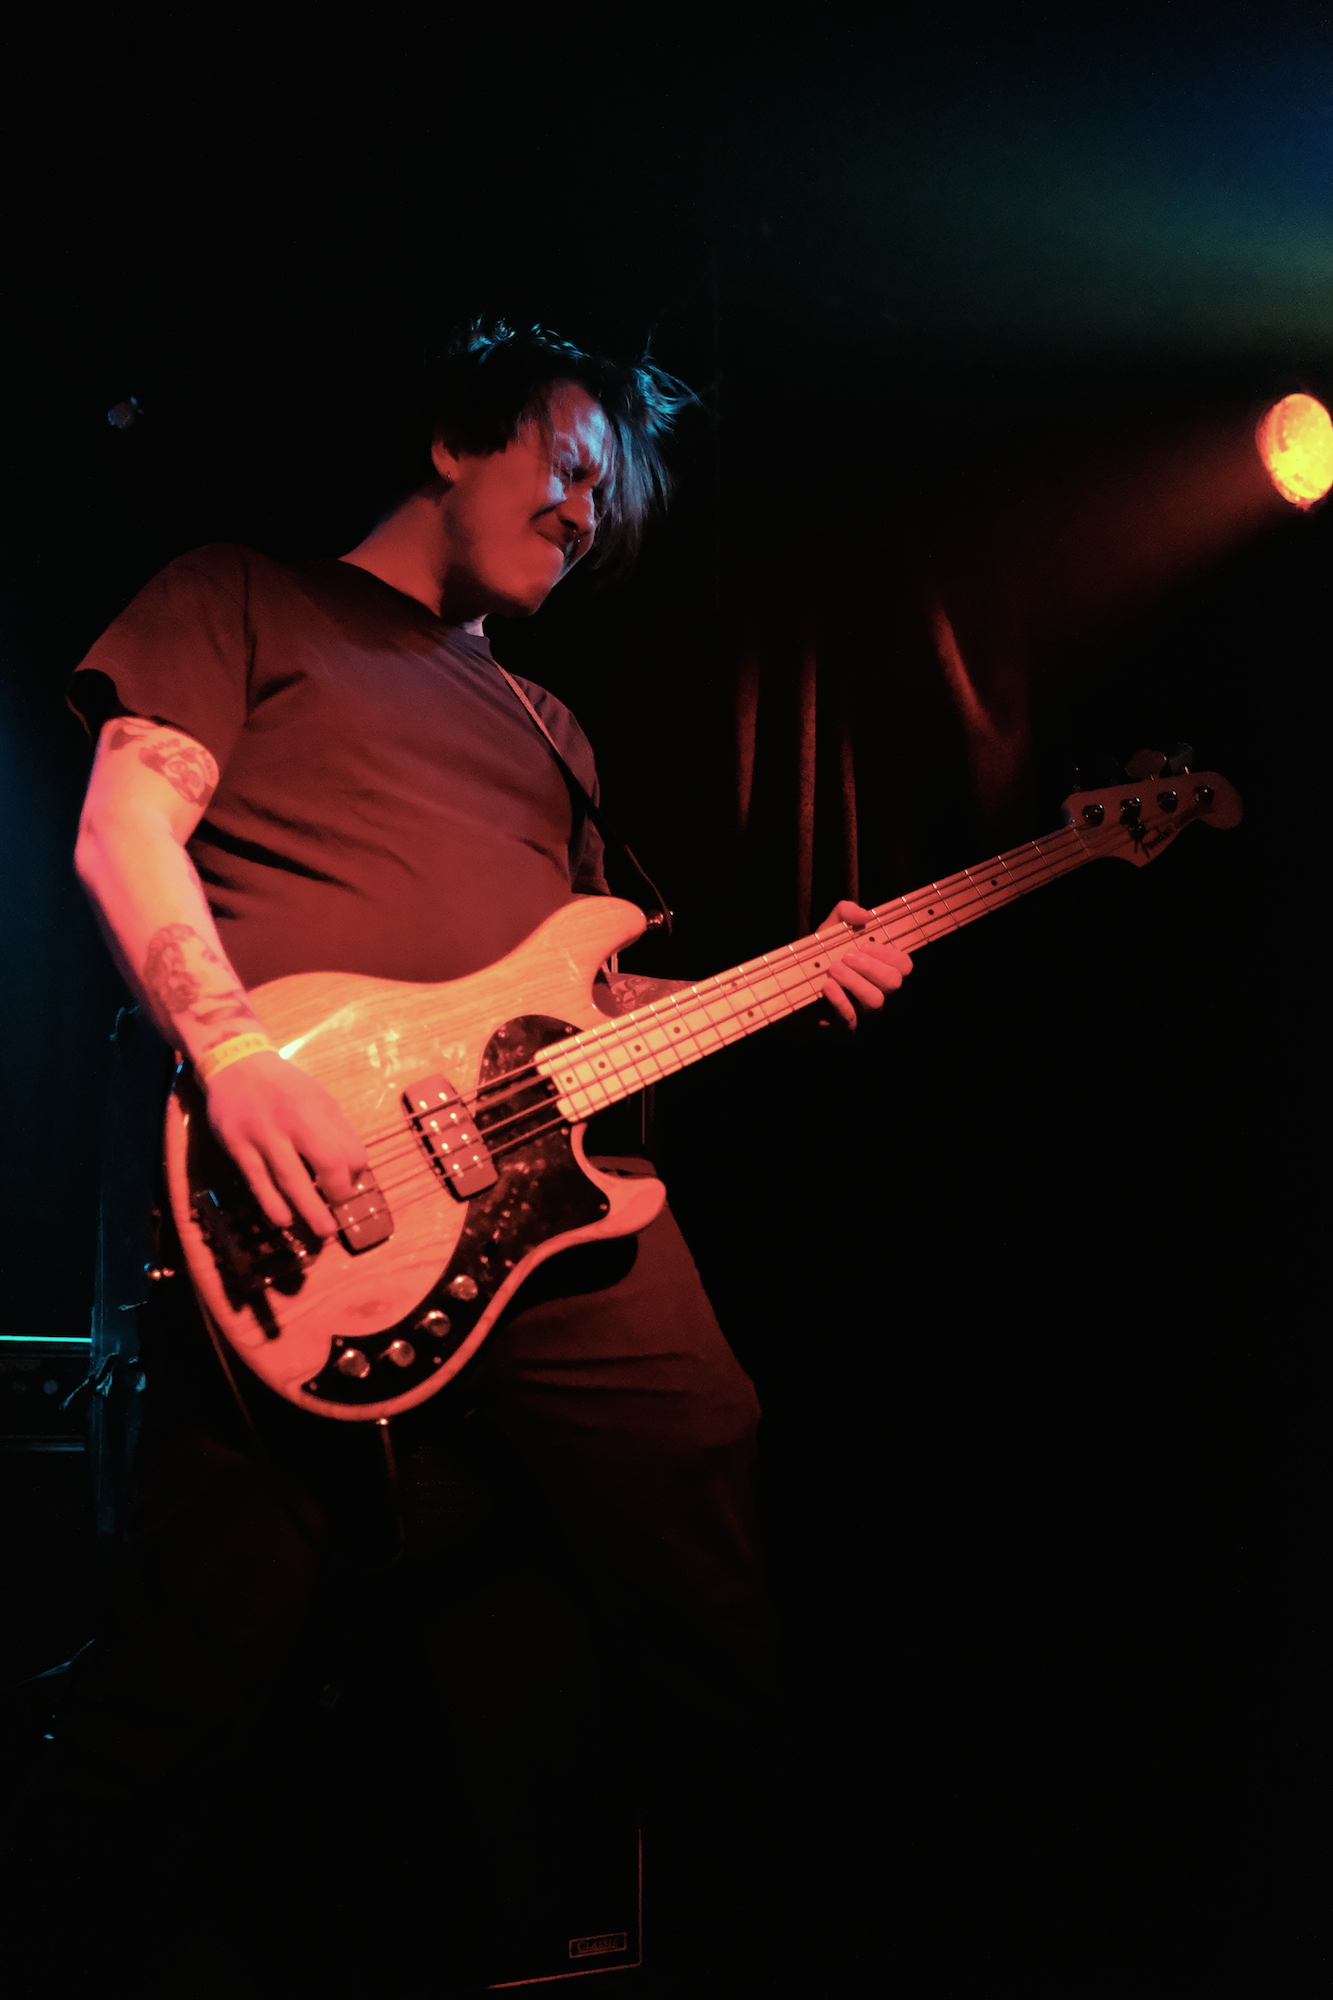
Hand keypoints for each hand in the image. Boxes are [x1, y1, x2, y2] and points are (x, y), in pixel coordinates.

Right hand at [203, 1052, 368, 1237]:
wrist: (234, 1063)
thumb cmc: (283, 1086)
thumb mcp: (316, 1097)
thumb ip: (333, 1129)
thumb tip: (352, 1170)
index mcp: (319, 1107)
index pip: (349, 1147)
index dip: (355, 1172)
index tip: (350, 1184)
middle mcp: (294, 1119)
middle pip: (327, 1162)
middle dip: (338, 1194)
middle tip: (340, 1216)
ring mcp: (263, 1133)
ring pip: (291, 1179)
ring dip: (309, 1209)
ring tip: (323, 1231)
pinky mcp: (237, 1145)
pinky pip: (259, 1181)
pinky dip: (273, 1204)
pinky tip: (284, 1219)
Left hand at [817, 901, 912, 1029]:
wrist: (790, 987)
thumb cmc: (819, 958)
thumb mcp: (829, 931)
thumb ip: (845, 913)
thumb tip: (864, 915)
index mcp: (880, 969)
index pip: (904, 964)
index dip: (889, 953)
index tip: (864, 944)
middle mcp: (878, 991)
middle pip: (893, 982)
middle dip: (870, 966)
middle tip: (846, 956)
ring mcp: (865, 1012)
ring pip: (876, 1000)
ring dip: (855, 981)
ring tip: (833, 968)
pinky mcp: (846, 1027)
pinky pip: (851, 1018)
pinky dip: (840, 999)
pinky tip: (826, 986)